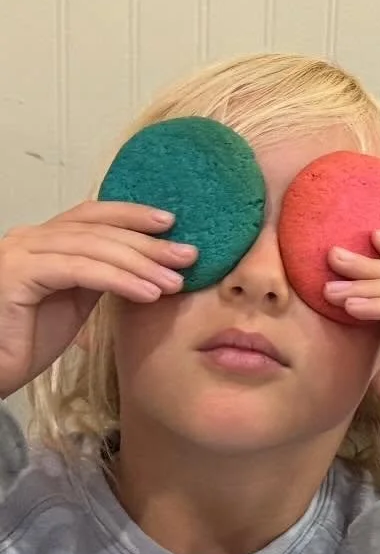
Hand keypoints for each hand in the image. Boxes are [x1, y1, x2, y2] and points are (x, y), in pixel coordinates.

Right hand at [0, 203, 196, 396]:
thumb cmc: (31, 338)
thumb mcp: (76, 297)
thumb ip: (101, 272)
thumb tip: (152, 259)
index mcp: (43, 239)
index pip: (93, 215)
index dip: (132, 215)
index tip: (171, 223)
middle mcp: (28, 238)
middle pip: (99, 230)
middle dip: (148, 243)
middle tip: (188, 256)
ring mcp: (20, 253)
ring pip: (93, 248)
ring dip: (140, 264)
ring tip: (174, 281)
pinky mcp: (17, 275)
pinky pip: (80, 271)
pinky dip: (119, 280)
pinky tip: (148, 293)